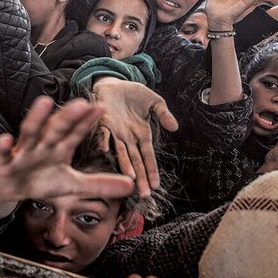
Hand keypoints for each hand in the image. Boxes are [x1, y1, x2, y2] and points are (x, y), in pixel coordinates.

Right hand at [0, 96, 134, 219]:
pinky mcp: (4, 163)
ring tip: (44, 102)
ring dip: (36, 118)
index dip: (87, 122)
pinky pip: (3, 154)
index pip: (76, 133)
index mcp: (59, 149)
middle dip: (67, 117)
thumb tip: (131, 186)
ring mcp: (23, 152)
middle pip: (56, 129)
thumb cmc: (43, 180)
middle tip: (81, 103)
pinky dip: (3, 147)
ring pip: (30, 133)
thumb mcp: (73, 185)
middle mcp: (42, 145)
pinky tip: (5, 138)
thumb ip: (99, 184)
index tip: (101, 108)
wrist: (13, 190)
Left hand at [91, 78, 178, 198]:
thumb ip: (163, 114)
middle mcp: (128, 137)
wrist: (114, 83)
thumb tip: (175, 127)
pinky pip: (103, 132)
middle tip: (143, 195)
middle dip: (140, 178)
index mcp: (142, 134)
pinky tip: (105, 149)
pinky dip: (104, 140)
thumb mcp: (154, 101)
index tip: (156, 186)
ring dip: (125, 165)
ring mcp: (115, 132)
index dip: (152, 171)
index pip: (148, 156)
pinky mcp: (103, 122)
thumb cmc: (134, 94)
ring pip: (120, 152)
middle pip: (136, 161)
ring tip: (129, 179)